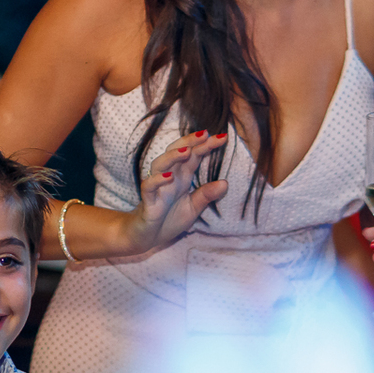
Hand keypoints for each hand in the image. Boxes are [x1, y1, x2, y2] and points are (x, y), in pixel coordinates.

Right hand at [120, 130, 229, 255]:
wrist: (148, 238)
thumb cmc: (169, 220)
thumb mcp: (193, 208)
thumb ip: (206, 196)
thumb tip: (225, 183)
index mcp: (182, 177)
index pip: (194, 156)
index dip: (206, 145)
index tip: (223, 137)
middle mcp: (169, 178)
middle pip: (176, 152)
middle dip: (189, 142)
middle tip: (204, 134)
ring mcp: (157, 188)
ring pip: (160, 164)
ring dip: (172, 157)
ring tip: (187, 152)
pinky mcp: (148, 201)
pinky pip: (148, 186)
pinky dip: (157, 180)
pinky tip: (169, 177)